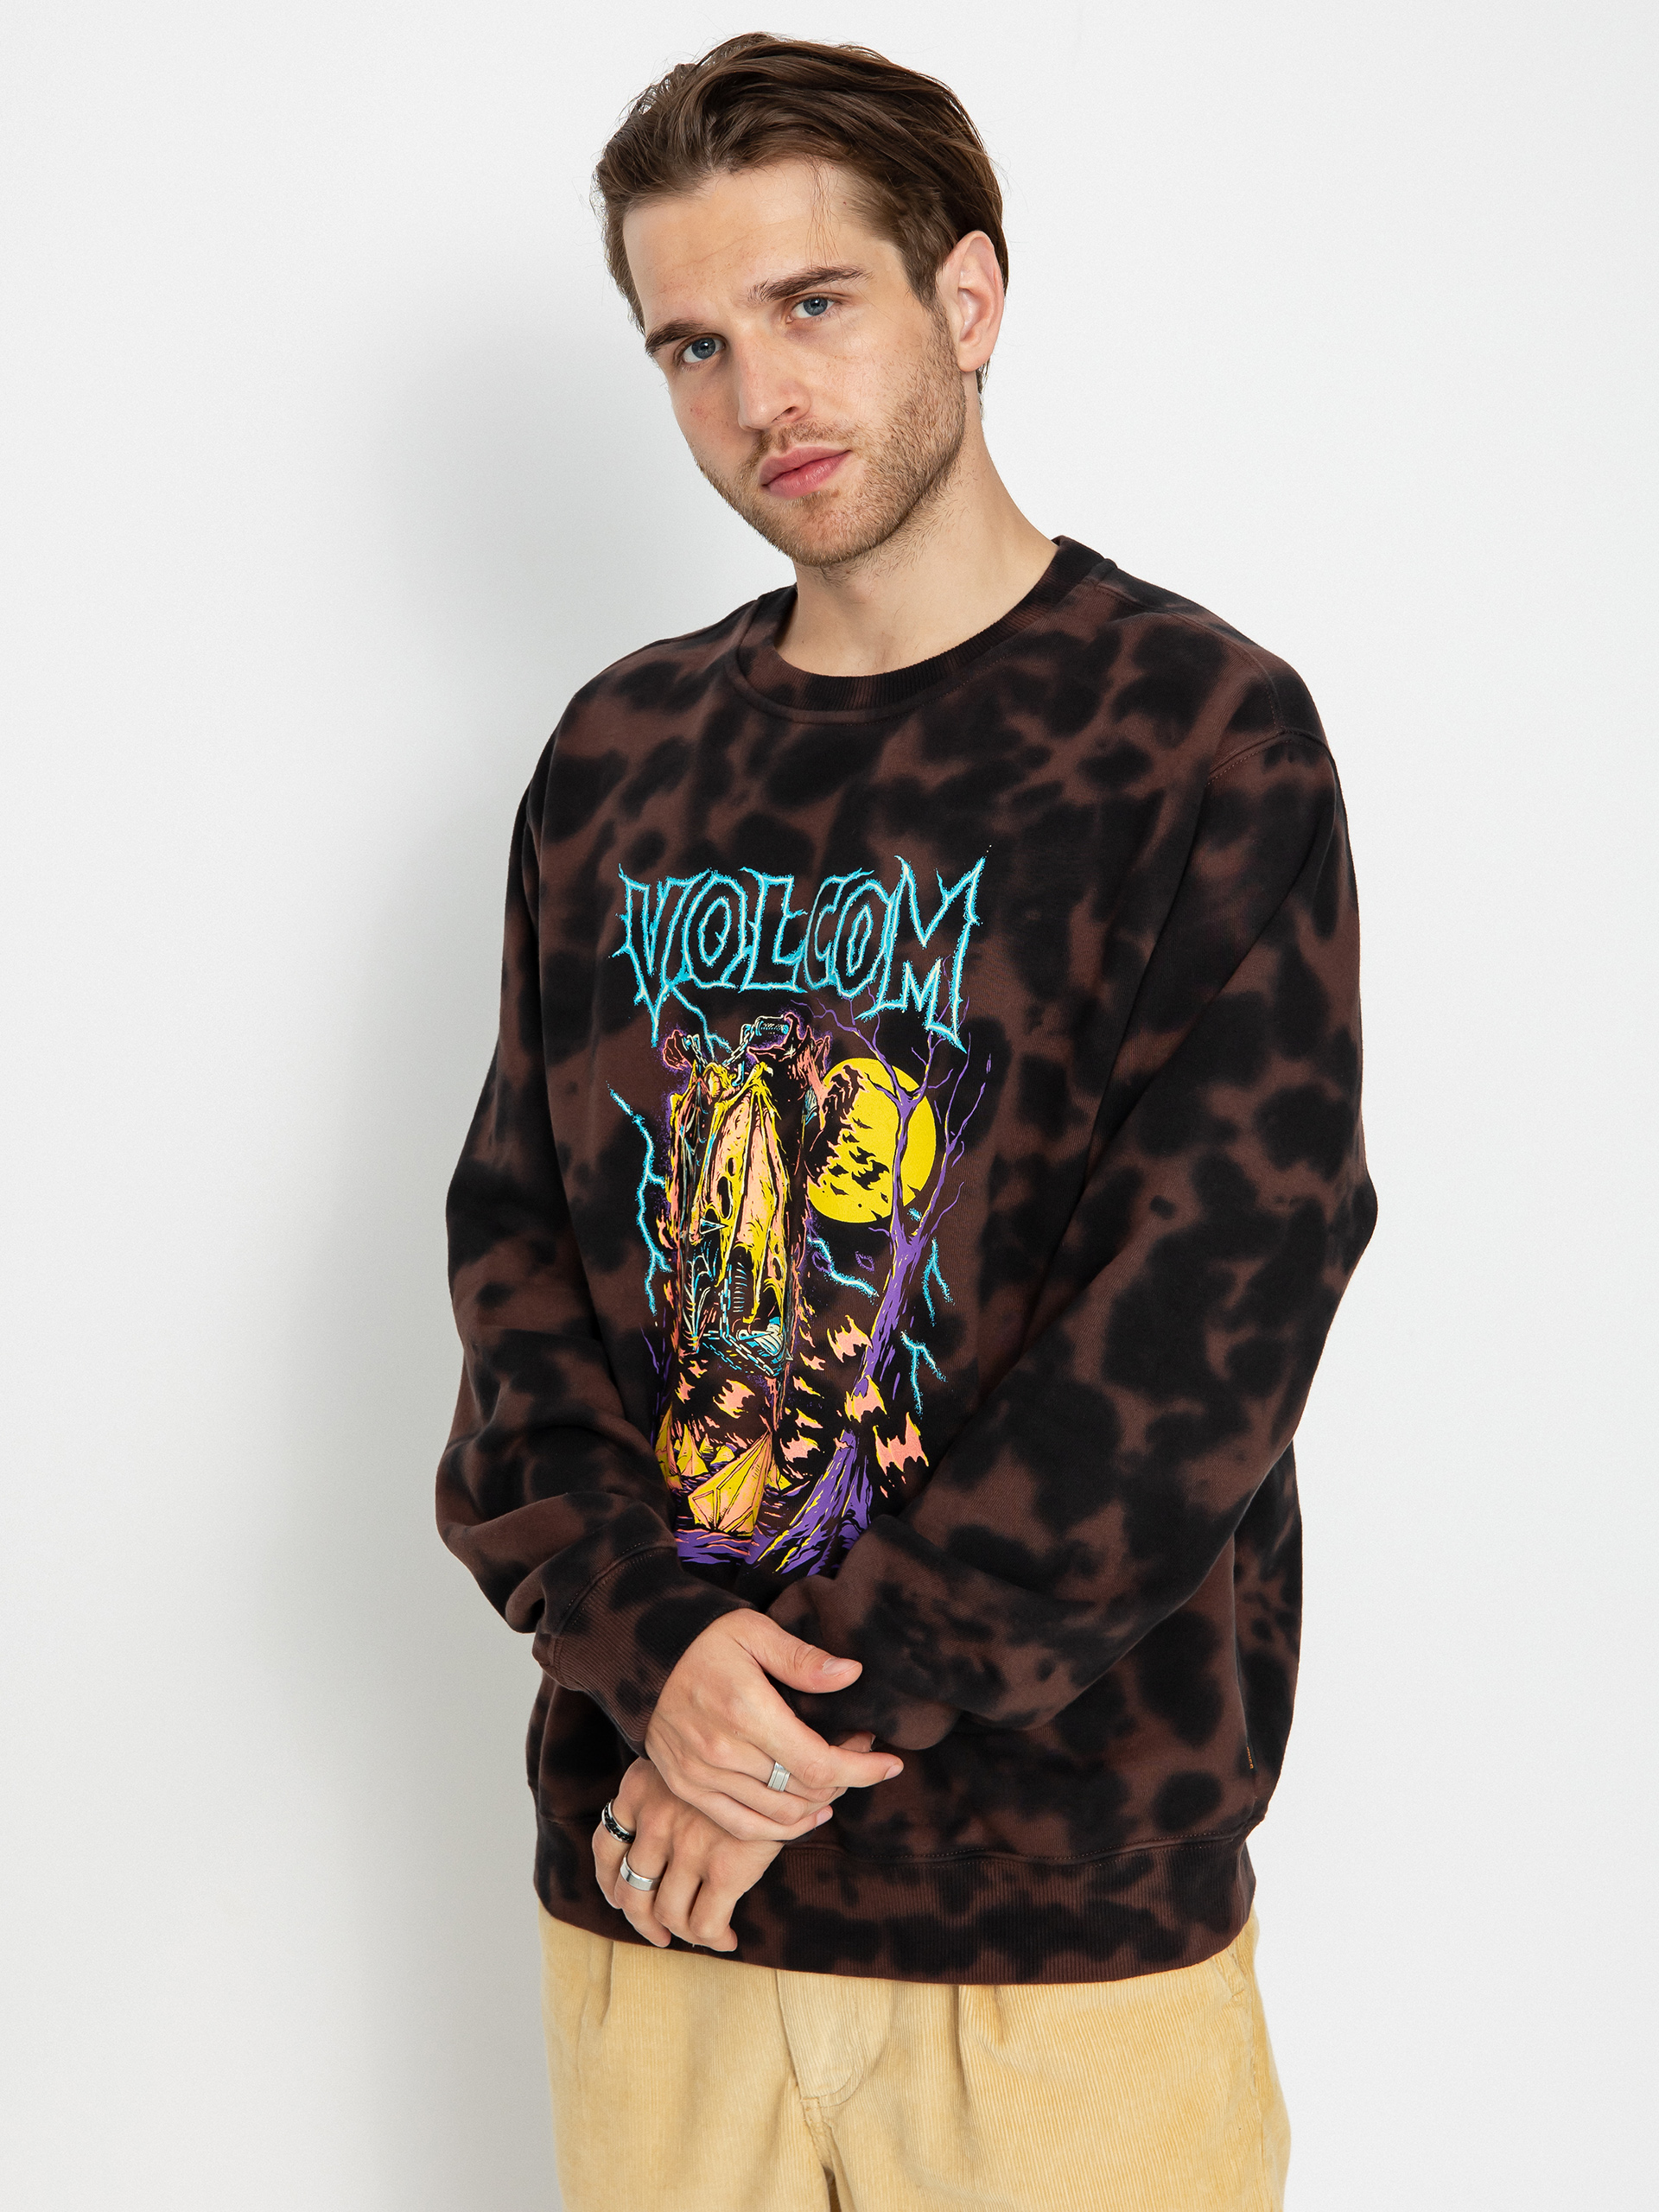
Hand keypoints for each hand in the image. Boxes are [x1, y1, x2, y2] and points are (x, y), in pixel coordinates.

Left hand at [592, 1747, 869, 1950]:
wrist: (789, 1749)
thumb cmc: (739, 1748)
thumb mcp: (687, 1754)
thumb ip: (666, 1788)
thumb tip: (646, 1834)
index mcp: (638, 1787)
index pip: (606, 1844)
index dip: (611, 1880)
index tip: (624, 1895)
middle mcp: (655, 1818)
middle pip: (630, 1890)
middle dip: (641, 1919)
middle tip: (657, 1931)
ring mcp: (688, 1846)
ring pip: (665, 1912)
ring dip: (677, 1931)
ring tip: (696, 1933)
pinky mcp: (725, 1868)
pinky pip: (704, 1923)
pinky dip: (712, 1938)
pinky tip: (727, 1937)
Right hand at [645, 1611, 901, 1839]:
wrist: (642, 1659)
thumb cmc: (706, 1641)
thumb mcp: (755, 1632)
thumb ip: (803, 1659)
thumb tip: (852, 1675)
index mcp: (745, 1710)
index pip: (818, 1763)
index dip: (861, 1769)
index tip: (890, 1763)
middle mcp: (722, 1751)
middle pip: (804, 1792)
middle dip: (845, 1780)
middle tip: (860, 1754)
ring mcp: (701, 1776)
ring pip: (779, 1816)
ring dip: (817, 1804)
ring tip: (836, 1780)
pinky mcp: (687, 1789)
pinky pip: (744, 1827)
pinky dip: (781, 1829)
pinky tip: (807, 1813)